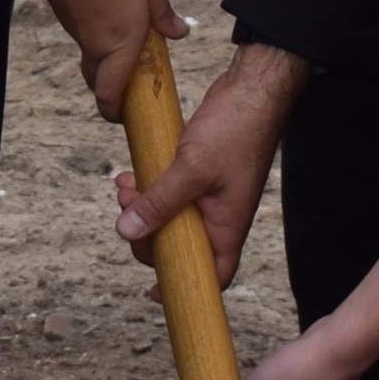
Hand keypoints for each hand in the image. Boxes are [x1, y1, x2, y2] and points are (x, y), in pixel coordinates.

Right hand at [21, 0, 185, 113]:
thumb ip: (161, 10)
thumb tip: (179, 31)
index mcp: (121, 38)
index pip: (111, 92)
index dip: (115, 111)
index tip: (124, 116)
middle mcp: (95, 41)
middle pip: (99, 79)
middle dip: (112, 88)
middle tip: (132, 83)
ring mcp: (75, 29)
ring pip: (91, 56)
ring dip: (107, 59)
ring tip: (129, 41)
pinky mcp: (63, 14)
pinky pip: (83, 35)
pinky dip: (96, 36)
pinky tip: (109, 12)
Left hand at [119, 45, 306, 285]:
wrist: (252, 88)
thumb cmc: (236, 130)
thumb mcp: (191, 170)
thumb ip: (159, 202)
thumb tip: (127, 231)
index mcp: (227, 225)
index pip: (213, 274)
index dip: (186, 286)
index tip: (155, 291)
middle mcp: (219, 215)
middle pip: (179, 245)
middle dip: (146, 234)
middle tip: (128, 212)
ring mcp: (209, 194)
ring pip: (168, 216)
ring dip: (142, 206)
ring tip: (126, 186)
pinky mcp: (198, 173)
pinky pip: (168, 192)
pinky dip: (148, 187)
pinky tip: (132, 174)